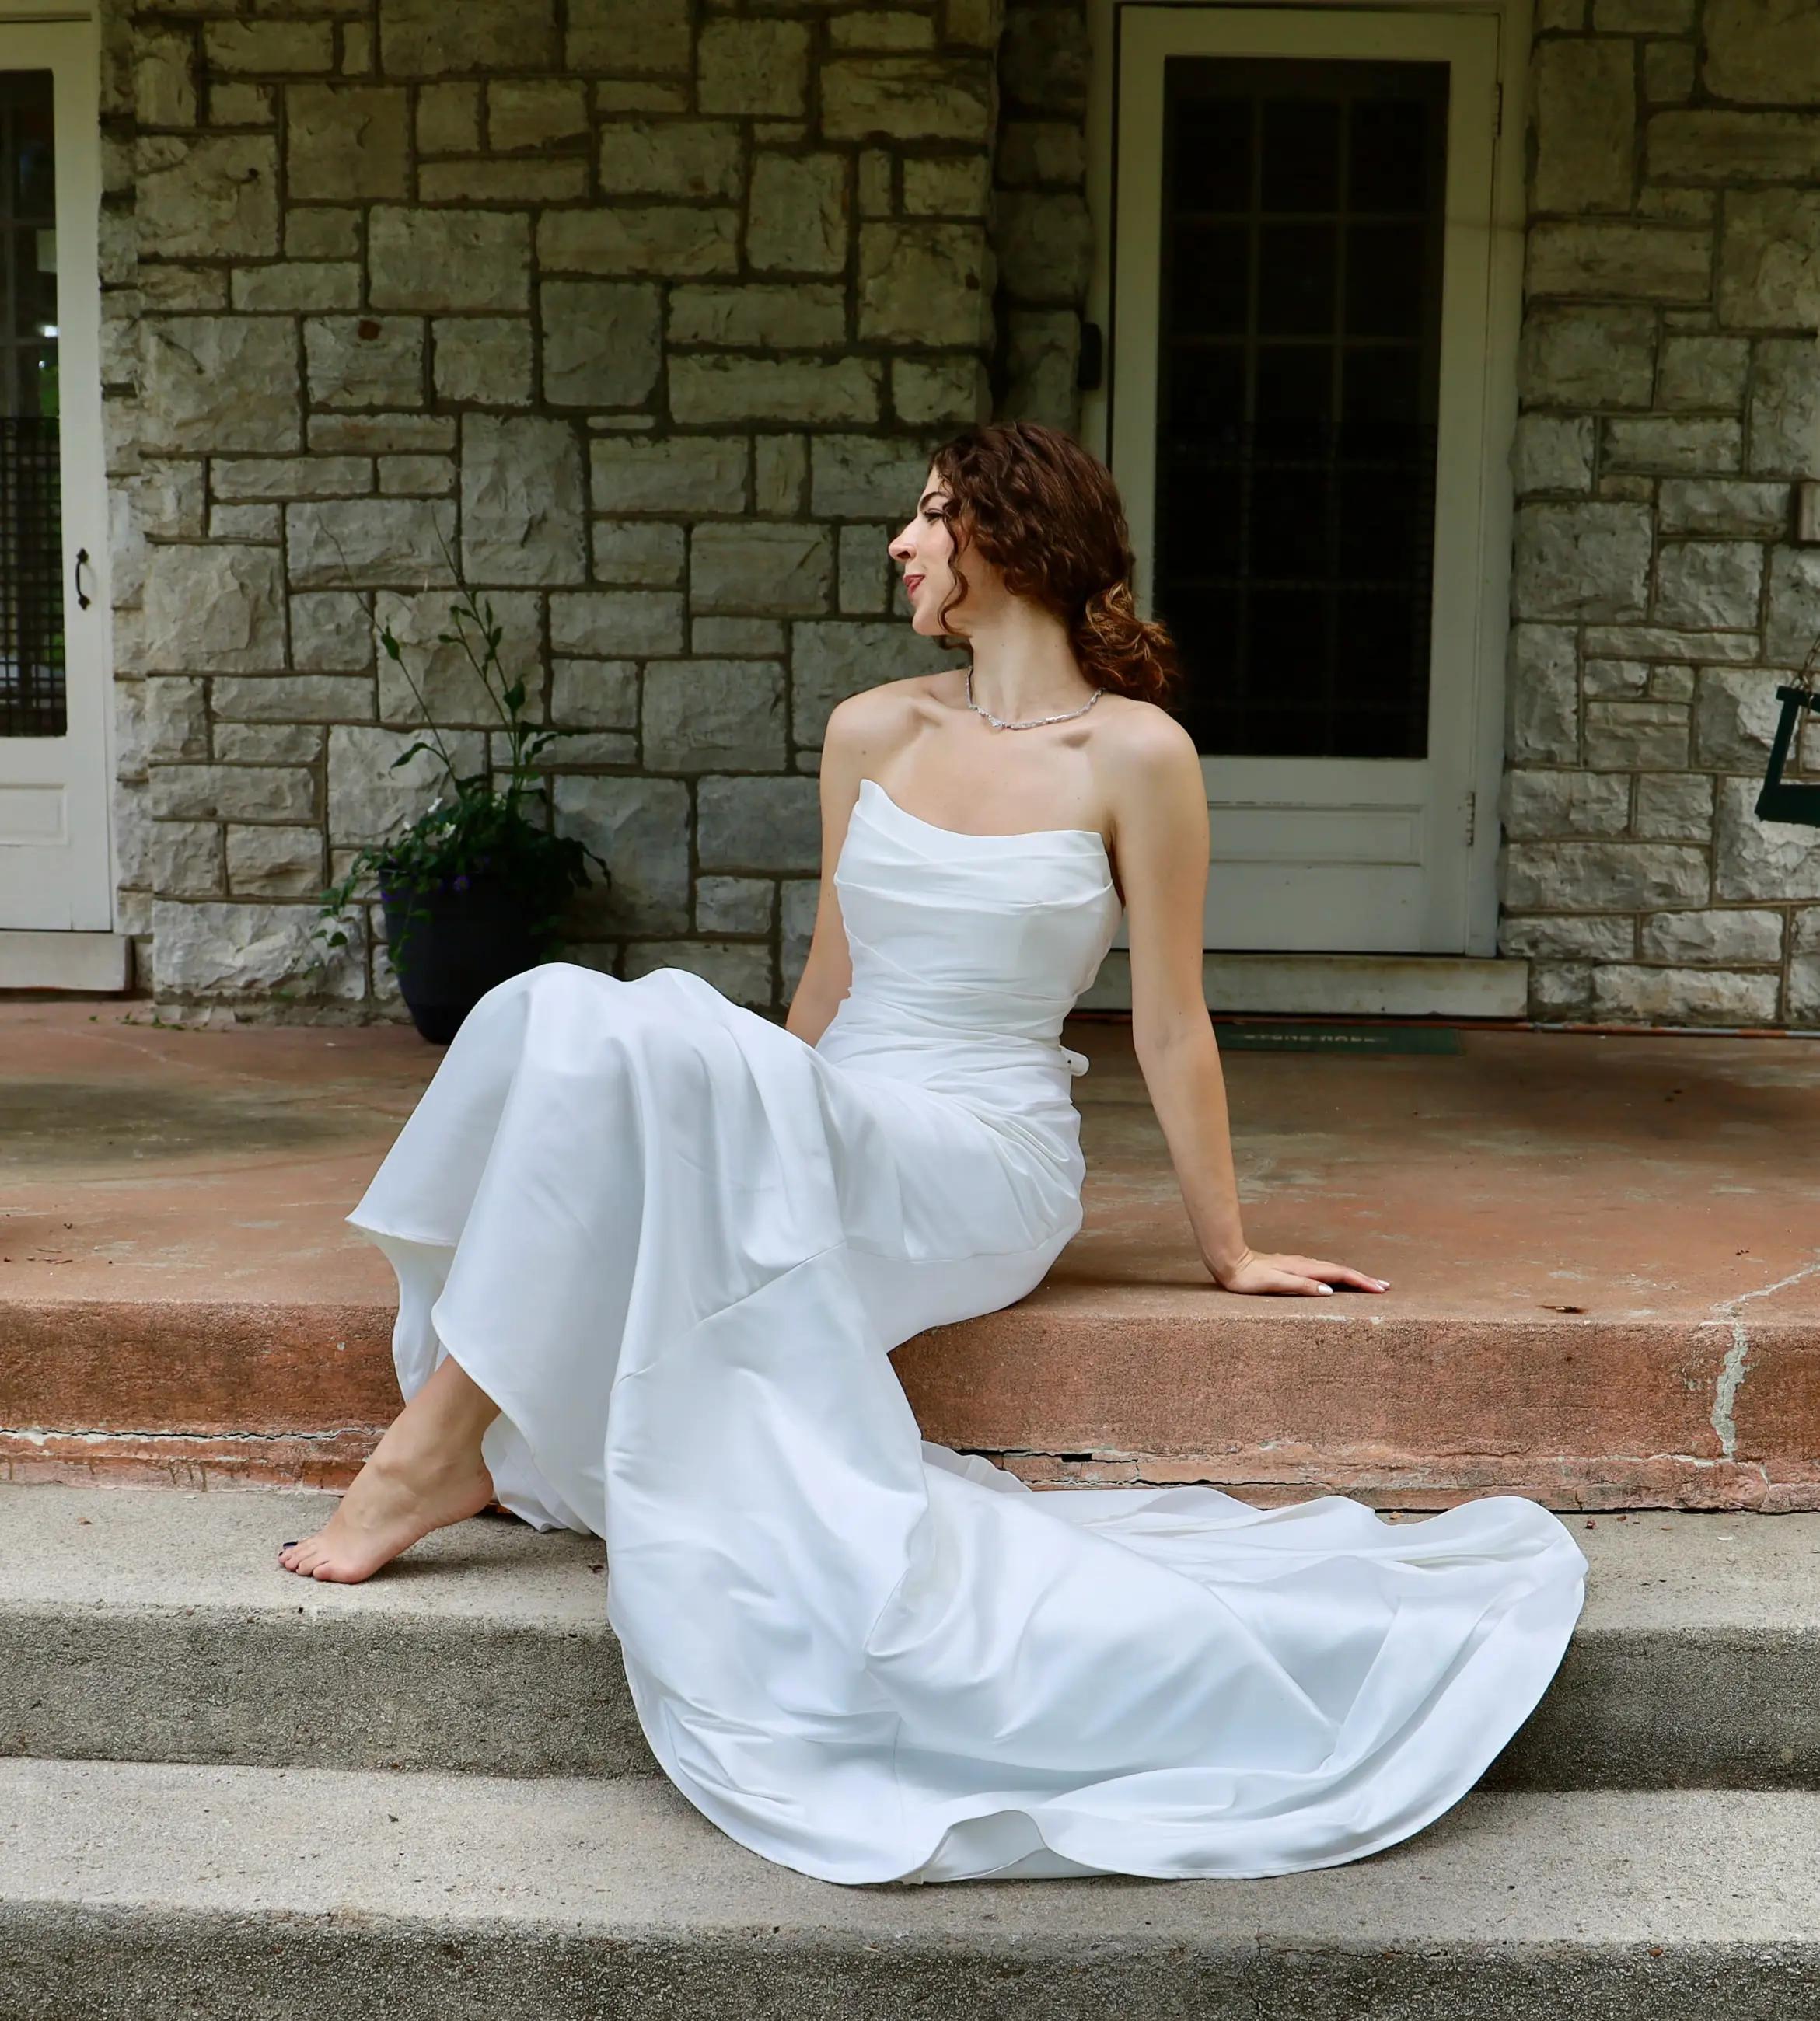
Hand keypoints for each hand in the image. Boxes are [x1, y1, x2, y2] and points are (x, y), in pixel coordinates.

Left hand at [1207, 1246, 1389, 1296]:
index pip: (1340, 1275)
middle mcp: (1305, 1264)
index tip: (1380, 1289)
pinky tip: (1337, 1281)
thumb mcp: (1273, 1284)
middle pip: (1341, 1270)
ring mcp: (1299, 1264)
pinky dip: (1336, 1276)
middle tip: (1384, 1287)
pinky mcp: (1292, 1267)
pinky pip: (1322, 1271)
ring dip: (1352, 1277)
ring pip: (1332, 1270)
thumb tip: (1329, 1291)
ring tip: (1368, 1285)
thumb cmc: (1248, 1277)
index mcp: (1304, 1268)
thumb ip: (1301, 1286)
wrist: (1229, 1260)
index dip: (1361, 1282)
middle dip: (1364, 1279)